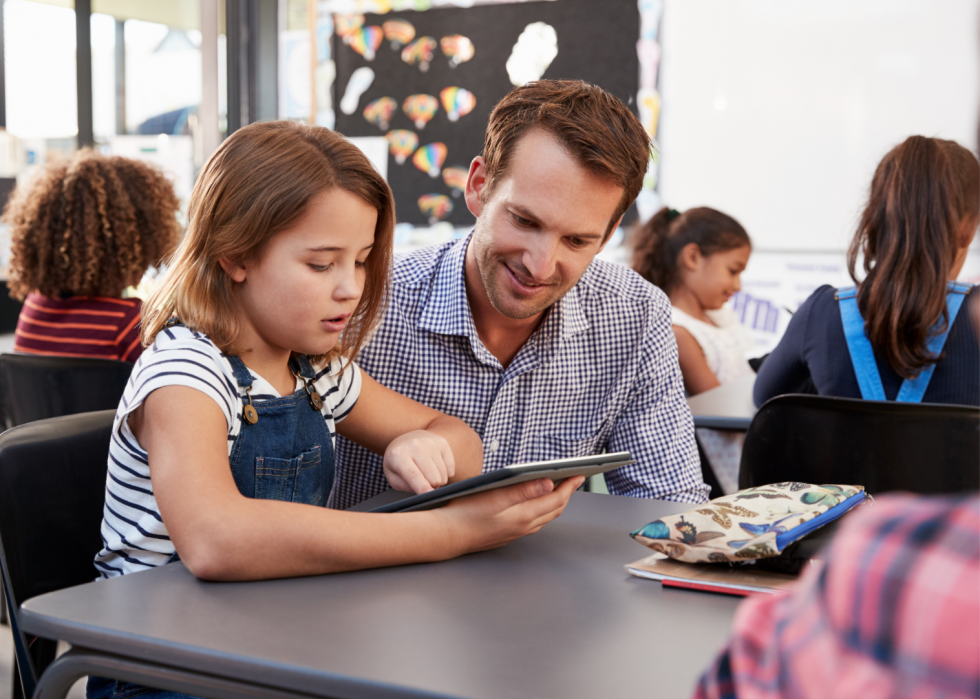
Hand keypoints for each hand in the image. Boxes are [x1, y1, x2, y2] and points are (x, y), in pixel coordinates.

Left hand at [383, 430, 455, 493]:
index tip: (428, 494)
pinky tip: (435, 468)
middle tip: (423, 482)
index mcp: (398, 455)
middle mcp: (416, 445)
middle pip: (433, 477)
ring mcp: (431, 443)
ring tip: (427, 474)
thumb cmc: (398, 462)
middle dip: (431, 486)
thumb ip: (405, 486)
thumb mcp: (392, 476)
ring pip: (443, 474)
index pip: (413, 474)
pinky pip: (450, 468)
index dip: (422, 486)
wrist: (406, 440)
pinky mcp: (443, 443)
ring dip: (437, 480)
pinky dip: (445, 473)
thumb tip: (424, 492)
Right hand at [440, 476, 584, 554]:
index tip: (579, 474)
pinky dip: (541, 510)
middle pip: (554, 509)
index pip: (556, 499)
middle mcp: (522, 527)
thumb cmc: (465, 513)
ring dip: (555, 502)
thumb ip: (523, 490)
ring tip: (560, 488)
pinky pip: (533, 522)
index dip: (570, 486)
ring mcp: (515, 533)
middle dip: (566, 493)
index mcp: (522, 516)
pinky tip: (536, 503)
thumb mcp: (495, 496)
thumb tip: (549, 483)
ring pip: (544, 517)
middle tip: (574, 479)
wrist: (446, 535)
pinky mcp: (507, 535)